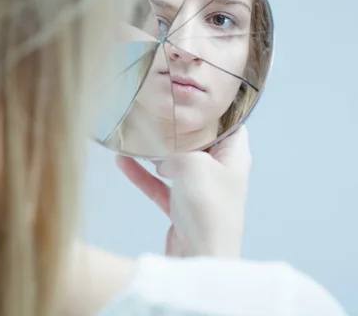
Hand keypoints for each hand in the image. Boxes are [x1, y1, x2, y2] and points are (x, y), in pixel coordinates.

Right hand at [116, 125, 251, 257]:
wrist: (200, 258)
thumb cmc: (208, 208)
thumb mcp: (194, 163)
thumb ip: (177, 150)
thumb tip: (162, 158)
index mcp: (234, 156)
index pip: (231, 124)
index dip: (214, 112)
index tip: (191, 100)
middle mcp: (220, 171)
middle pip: (199, 142)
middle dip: (178, 130)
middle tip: (159, 112)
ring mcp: (200, 190)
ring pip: (176, 164)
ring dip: (156, 152)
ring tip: (135, 135)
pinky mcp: (181, 207)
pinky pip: (160, 185)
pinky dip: (143, 175)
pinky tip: (122, 162)